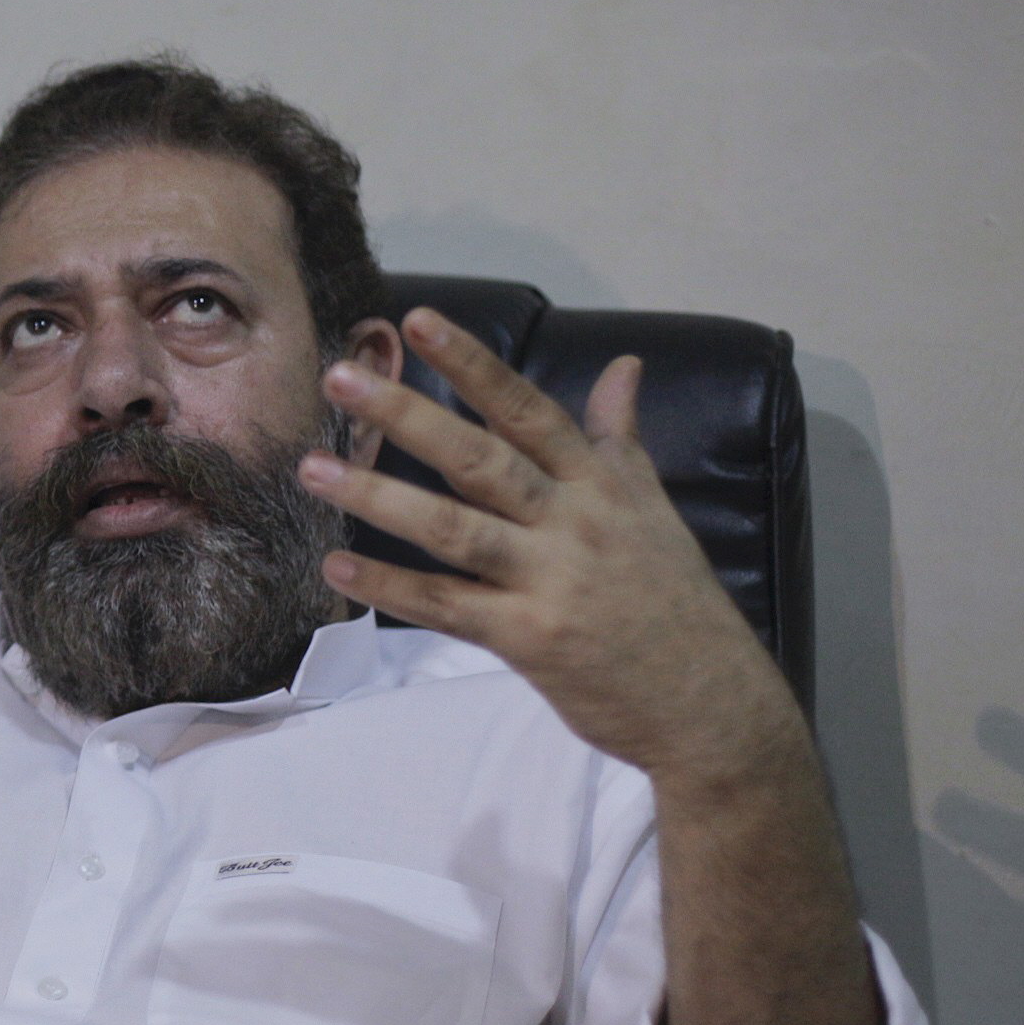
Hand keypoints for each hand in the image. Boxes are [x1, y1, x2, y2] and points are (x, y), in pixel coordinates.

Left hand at [299, 307, 802, 787]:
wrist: (711, 703)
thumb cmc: (673, 602)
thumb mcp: (653, 508)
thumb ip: (620, 437)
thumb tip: (625, 366)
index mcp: (601, 483)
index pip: (528, 408)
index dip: (473, 363)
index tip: (420, 321)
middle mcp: (575, 522)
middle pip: (479, 458)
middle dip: (407, 415)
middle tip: (339, 379)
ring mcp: (551, 580)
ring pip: (452, 529)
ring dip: (378, 496)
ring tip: (312, 469)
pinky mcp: (530, 639)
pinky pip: (447, 607)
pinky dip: (392, 587)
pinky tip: (339, 564)